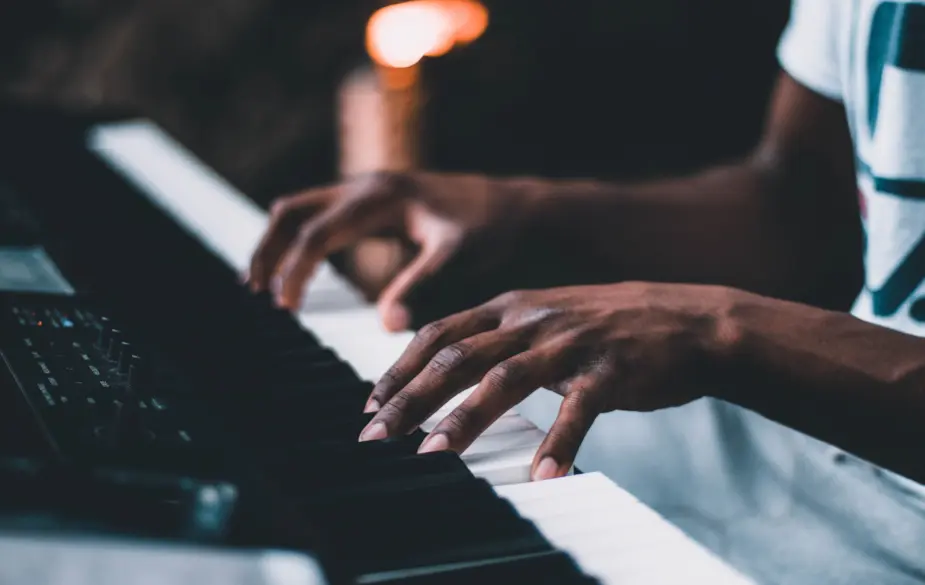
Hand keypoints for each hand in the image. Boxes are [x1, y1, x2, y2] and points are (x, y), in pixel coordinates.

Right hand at [246, 171, 543, 330]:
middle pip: (292, 211)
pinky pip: (321, 217)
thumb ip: (421, 286)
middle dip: (268, 250)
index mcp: (380, 197)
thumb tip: (386, 327)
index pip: (316, 234)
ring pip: (301, 209)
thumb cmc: (492, 231)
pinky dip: (300, 241)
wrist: (517, 208)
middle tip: (254, 294)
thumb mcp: (459, 258)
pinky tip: (300, 272)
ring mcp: (369, 191)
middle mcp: (367, 186)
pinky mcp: (375, 204)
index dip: (294, 271)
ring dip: (278, 244)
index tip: (284, 309)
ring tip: (263, 286)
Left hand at [358, 282, 735, 479]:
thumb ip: (502, 338)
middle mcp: (533, 320)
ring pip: (504, 381)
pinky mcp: (610, 371)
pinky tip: (542, 478)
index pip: (441, 333)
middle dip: (411, 397)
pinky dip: (558, 445)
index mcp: (512, 307)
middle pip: (458, 358)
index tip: (373, 402)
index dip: (402, 368)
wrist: (689, 320)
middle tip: (376, 435)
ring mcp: (571, 343)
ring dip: (465, 420)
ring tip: (432, 455)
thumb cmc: (610, 327)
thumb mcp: (547, 318)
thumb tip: (452, 367)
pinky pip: (577, 411)